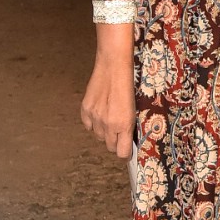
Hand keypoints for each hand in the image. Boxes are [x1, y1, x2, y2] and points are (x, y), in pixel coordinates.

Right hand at [81, 25, 135, 158]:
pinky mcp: (85, 109)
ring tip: (110, 118)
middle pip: (110, 147)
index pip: (122, 153)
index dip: (125, 153)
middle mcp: (108, 124)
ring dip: (104, 132)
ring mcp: (95, 117)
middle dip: (116, 142)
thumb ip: (129, 126)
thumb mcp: (134, 109)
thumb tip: (127, 140)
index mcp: (123, 125)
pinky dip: (93, 123)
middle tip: (119, 132)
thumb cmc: (129, 85)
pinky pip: (88, 126)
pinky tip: (100, 113)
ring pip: (98, 137)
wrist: (113, 66)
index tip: (127, 150)